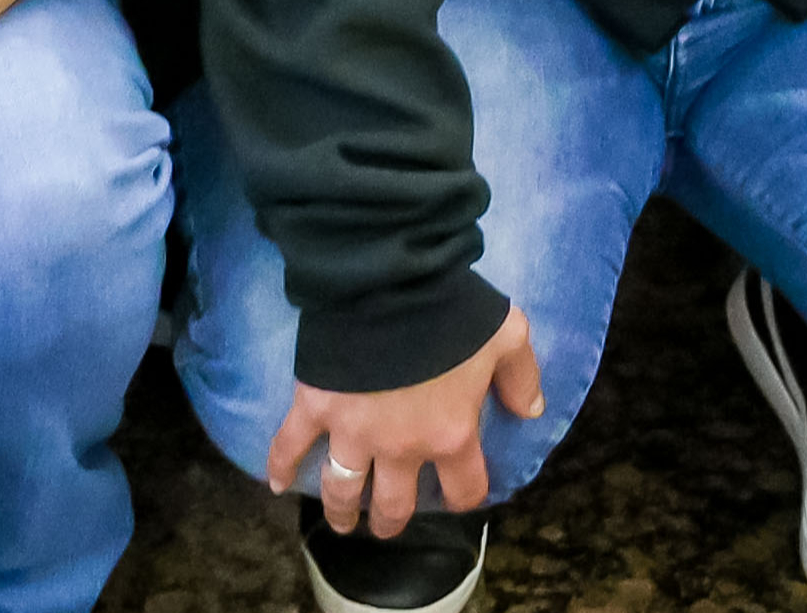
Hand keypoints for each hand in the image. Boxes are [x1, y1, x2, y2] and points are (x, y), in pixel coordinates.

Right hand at [264, 313, 541, 537]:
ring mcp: (353, 432)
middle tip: (386, 523)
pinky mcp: (316, 408)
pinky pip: (290, 446)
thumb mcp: (508, 336)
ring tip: (343, 522)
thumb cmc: (454, 312)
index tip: (457, 496)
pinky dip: (280, 467)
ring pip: (342, 489)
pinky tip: (276, 486)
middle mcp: (401, 448)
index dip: (464, 497)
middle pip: (395, 504)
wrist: (393, 283)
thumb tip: (531, 411)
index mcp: (451, 434)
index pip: (464, 489)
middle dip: (391, 520)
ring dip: (341, 510)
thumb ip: (522, 377)